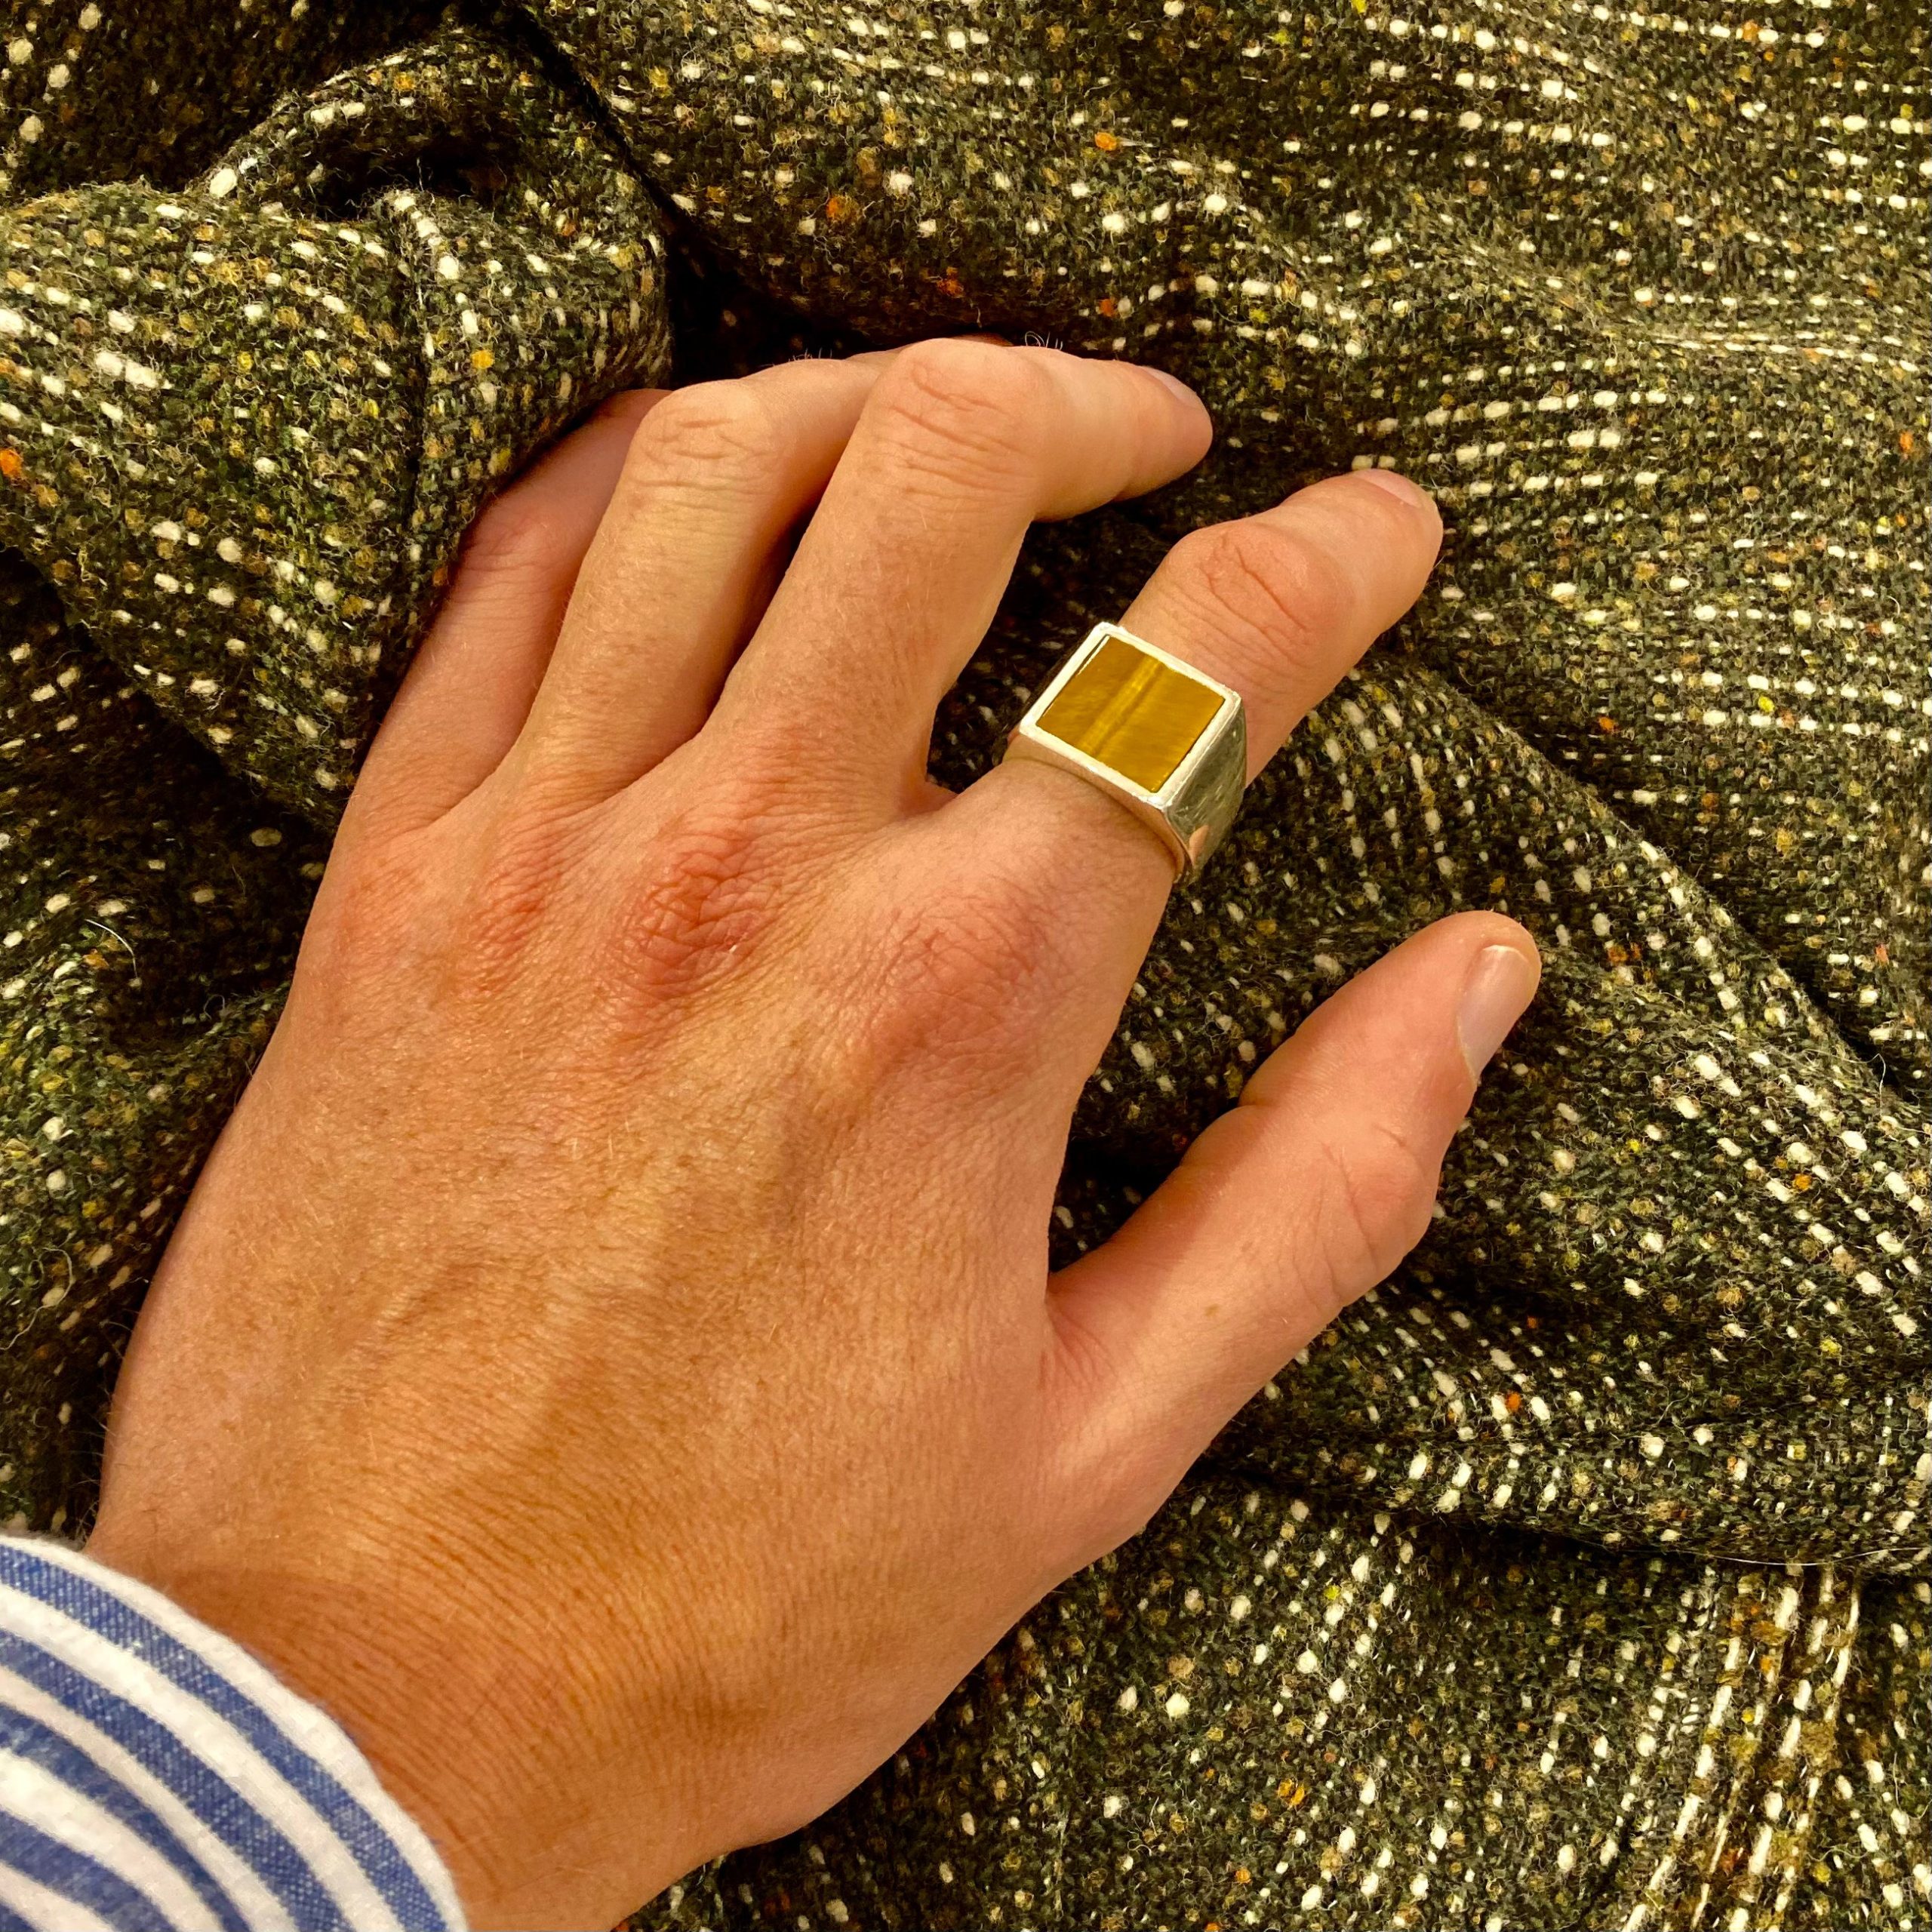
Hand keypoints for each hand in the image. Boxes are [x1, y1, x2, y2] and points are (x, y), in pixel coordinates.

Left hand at [88, 342, 1538, 1929]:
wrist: (377, 1690)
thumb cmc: (742, 1596)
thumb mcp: (1092, 1441)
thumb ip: (1315, 1191)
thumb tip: (1479, 984)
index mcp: (959, 1007)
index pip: (1197, 672)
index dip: (1331, 562)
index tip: (1379, 530)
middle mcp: (752, 871)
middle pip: (938, 473)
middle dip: (1083, 405)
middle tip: (1155, 432)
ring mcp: (547, 851)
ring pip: (710, 472)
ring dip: (862, 395)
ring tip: (942, 425)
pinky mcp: (394, 878)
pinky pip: (501, 577)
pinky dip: (617, 475)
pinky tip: (696, 477)